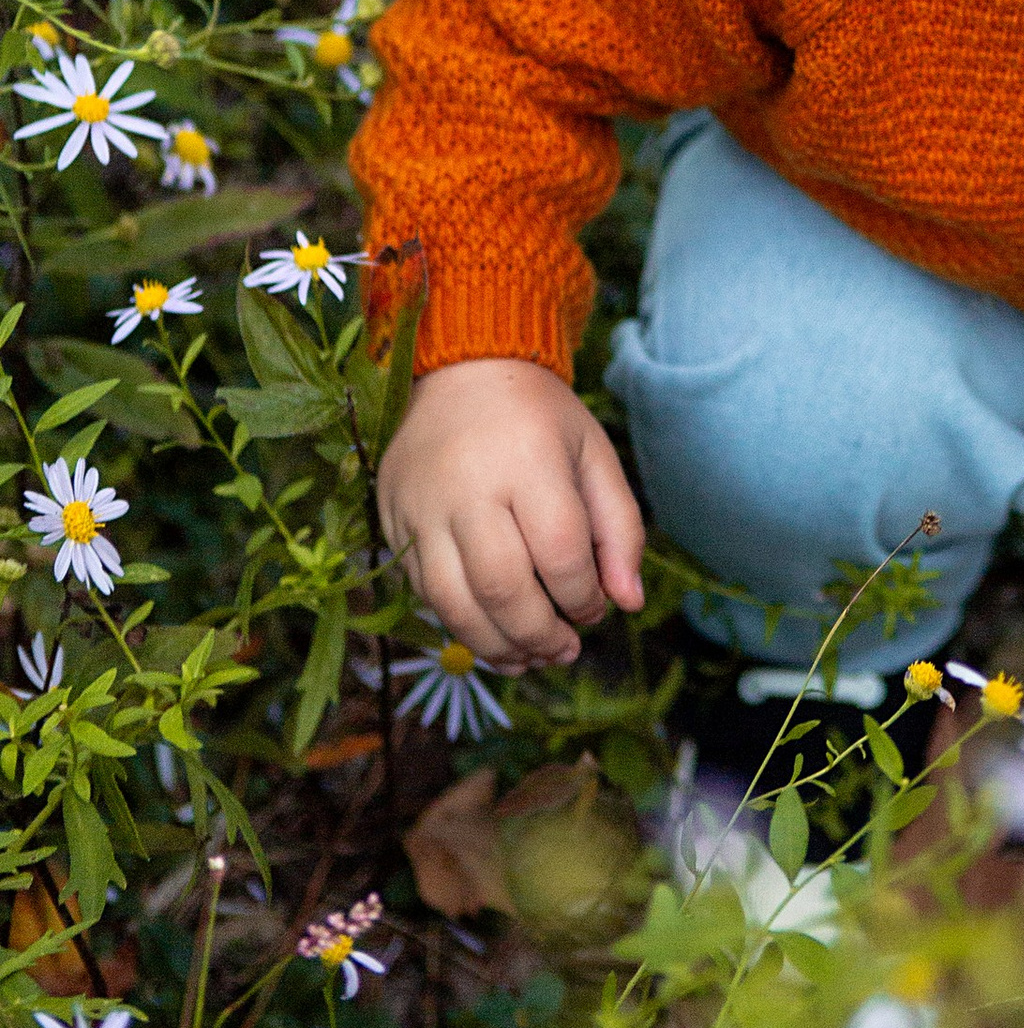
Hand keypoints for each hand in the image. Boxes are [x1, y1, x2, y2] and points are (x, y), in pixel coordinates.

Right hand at [377, 356, 646, 668]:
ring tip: (529, 657)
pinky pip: (422, 592)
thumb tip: (629, 602)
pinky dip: (458, 625)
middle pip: (503, 587)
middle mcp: (468, 486)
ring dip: (495, 646)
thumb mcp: (594, 453)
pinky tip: (490, 636)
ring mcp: (421, 507)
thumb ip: (620, 527)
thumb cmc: (538, 417)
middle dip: (540, 634)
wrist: (462, 371)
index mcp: (529, 460)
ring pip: (454, 603)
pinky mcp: (391, 521)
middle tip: (565, 650)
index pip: (560, 552)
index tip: (596, 608)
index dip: (583, 596)